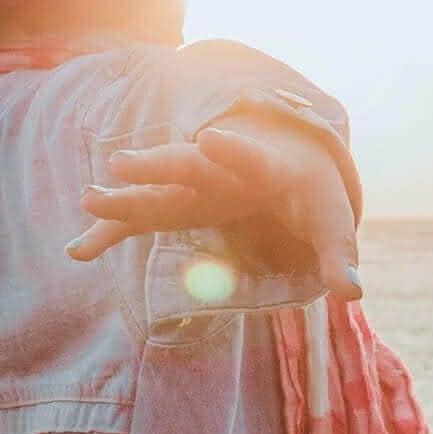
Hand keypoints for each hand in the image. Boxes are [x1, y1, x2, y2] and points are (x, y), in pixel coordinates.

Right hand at [71, 124, 362, 300]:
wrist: (289, 158)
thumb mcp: (332, 220)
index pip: (251, 157)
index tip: (211, 139)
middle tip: (120, 163)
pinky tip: (79, 250)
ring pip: (157, 189)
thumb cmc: (312, 192)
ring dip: (124, 196)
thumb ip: (339, 256)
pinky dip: (113, 231)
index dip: (234, 150)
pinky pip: (142, 218)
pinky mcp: (180, 205)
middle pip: (188, 165)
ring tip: (88, 199)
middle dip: (156, 164)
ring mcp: (196, 186)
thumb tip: (352, 294)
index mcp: (266, 168)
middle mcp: (223, 170)